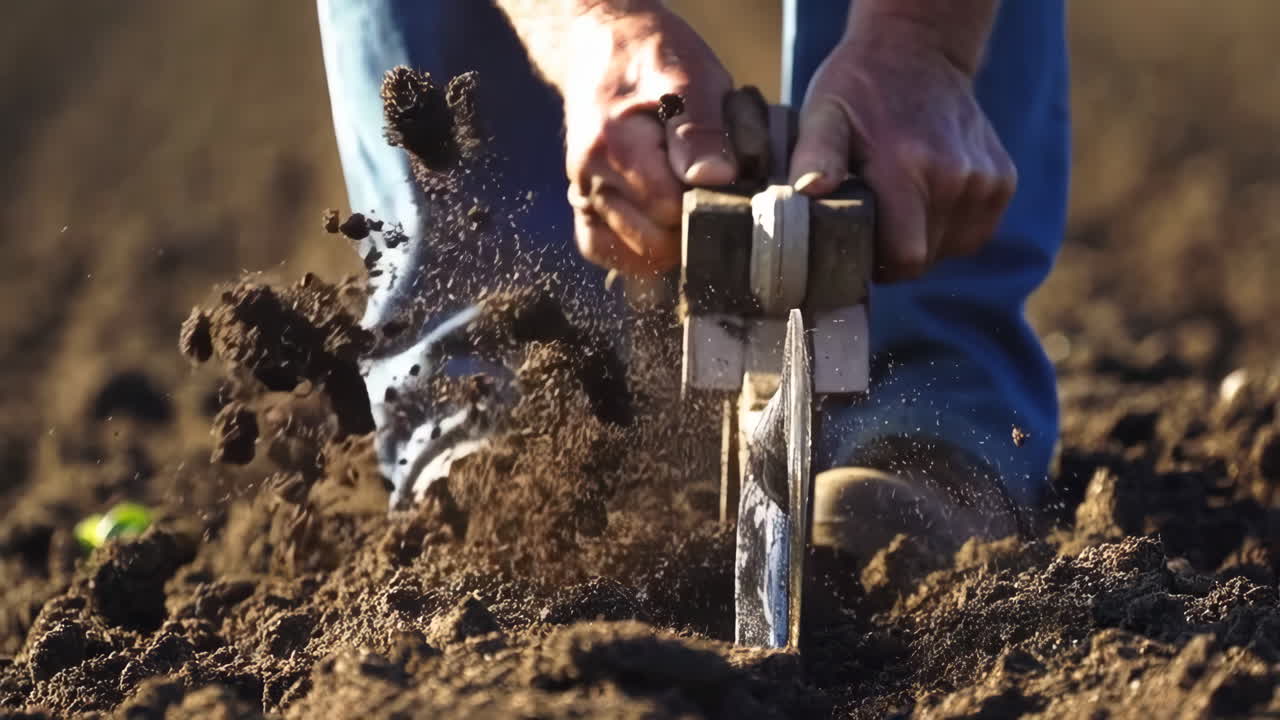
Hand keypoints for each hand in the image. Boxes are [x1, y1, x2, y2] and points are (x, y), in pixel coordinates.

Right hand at [554, 4, 736, 274]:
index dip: (709, 203)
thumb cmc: (653, 54)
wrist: (604, 39)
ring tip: (687, 203)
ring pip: (631, 254)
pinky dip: (633, 250)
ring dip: (667, 239)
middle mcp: (590, 178)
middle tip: (711, 191)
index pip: (672, 212)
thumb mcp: (692, 77)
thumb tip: (716, 179)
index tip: (727, 182)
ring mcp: (581, 193)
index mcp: (615, 147)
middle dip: (692, 224)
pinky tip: (659, 229)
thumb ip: (703, 130)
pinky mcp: (581, 201)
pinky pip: (601, 248)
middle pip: (653, 242)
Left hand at [788, 16, 1014, 281]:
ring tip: (900, 204)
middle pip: (926, 258)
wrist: (917, 50)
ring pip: (952, 249)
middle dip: (896, 252)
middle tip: (874, 220)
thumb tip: (808, 191)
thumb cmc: (859, 89)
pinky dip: (950, 227)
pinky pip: (975, 232)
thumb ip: (814, 156)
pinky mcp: (1003, 180)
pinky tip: (927, 197)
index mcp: (908, 168)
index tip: (858, 246)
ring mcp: (986, 179)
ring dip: (925, 240)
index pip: (905, 258)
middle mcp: (956, 177)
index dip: (878, 266)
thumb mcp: (822, 114)